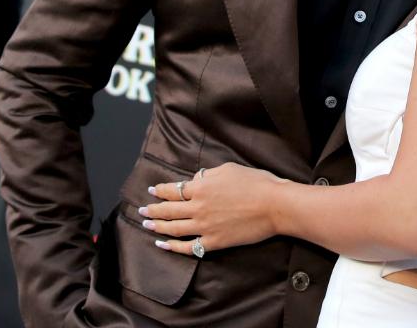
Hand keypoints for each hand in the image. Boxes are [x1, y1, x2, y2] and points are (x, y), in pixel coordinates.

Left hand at [142, 163, 286, 255]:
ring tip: (147, 225)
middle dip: (153, 210)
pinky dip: (173, 247)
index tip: (152, 190)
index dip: (160, 190)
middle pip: (169, 210)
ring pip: (174, 229)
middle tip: (142, 210)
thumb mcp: (229, 169)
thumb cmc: (256, 183)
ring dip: (158, 227)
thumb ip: (208, 175)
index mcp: (201, 187)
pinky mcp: (214, 242)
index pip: (173, 189)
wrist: (273, 205)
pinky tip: (163, 245)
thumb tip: (197, 180)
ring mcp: (204, 227)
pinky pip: (188, 247)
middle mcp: (198, 208)